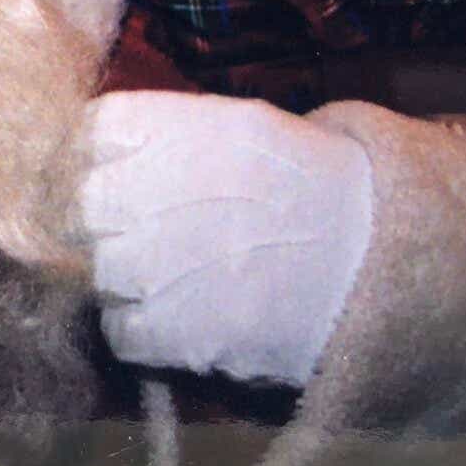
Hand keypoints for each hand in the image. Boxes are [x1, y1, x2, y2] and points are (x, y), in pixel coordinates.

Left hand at [79, 91, 374, 386]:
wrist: (386, 263)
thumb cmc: (317, 189)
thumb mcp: (244, 131)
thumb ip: (169, 136)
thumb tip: (103, 147)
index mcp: (174, 132)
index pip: (89, 133)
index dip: (97, 157)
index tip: (114, 172)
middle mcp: (150, 194)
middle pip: (80, 207)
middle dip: (100, 221)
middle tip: (136, 233)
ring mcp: (156, 268)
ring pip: (93, 273)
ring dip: (119, 279)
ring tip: (167, 279)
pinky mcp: (174, 334)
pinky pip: (118, 333)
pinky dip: (139, 331)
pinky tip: (175, 320)